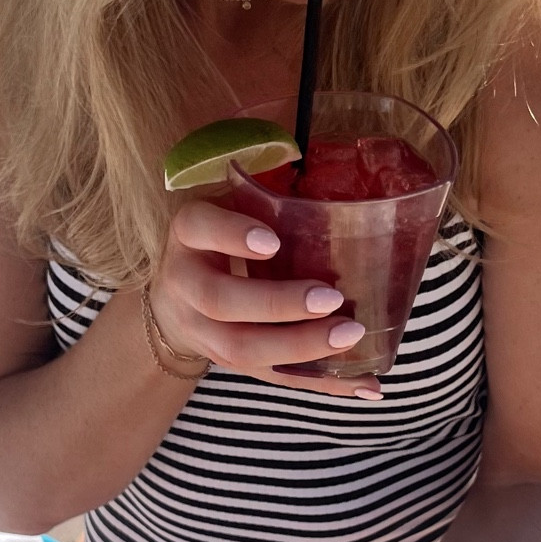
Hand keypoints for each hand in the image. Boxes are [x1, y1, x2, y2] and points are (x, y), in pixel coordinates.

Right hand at [148, 200, 381, 398]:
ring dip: (299, 346)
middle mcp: (186, 284)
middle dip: (278, 304)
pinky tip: (367, 386)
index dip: (232, 235)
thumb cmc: (218, 239)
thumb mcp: (226, 203)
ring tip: (350, 335)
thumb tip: (313, 156)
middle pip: (222, 301)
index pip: (199, 227)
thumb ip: (261, 190)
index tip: (273, 241)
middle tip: (331, 297)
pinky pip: (274, 378)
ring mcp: (203, 331)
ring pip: (241, 349)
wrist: (173, 301)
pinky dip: (323, 383)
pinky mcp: (230, 363)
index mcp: (188, 233)